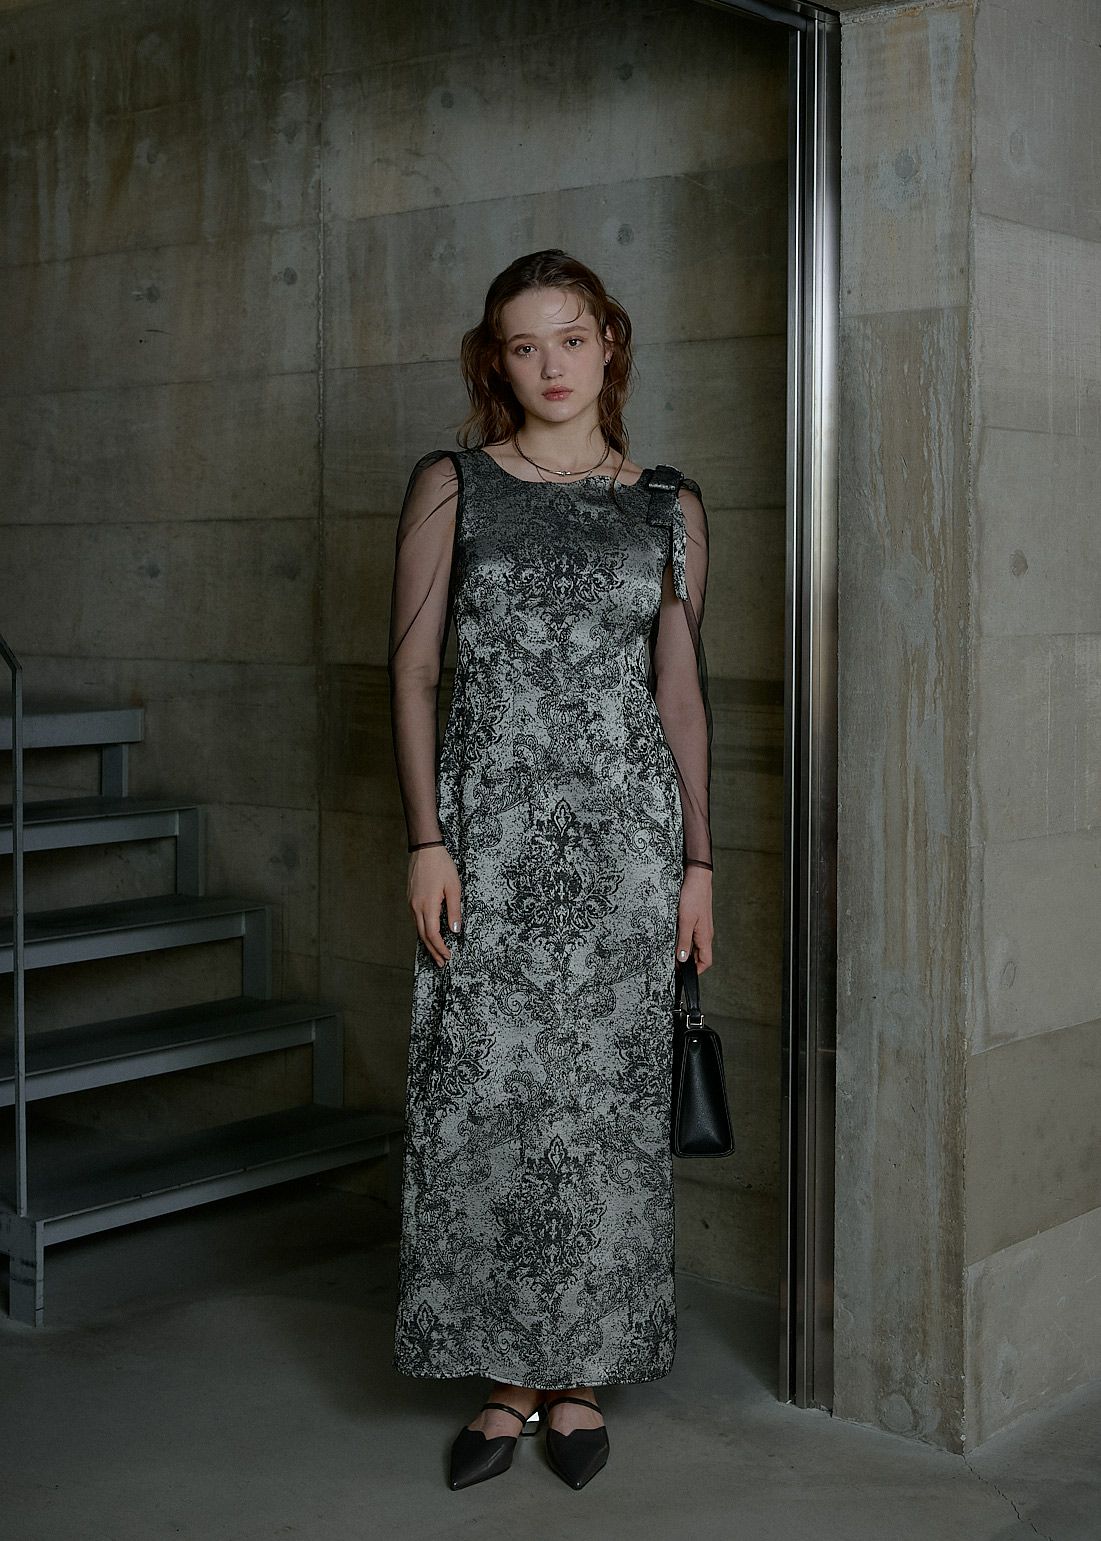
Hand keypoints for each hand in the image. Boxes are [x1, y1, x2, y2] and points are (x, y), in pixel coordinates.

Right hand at [407, 846, 461, 966]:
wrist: (425, 849)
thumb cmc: (441, 866)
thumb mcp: (454, 888)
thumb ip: (454, 910)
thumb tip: (455, 930)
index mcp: (428, 905)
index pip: (432, 935)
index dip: (440, 948)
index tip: (448, 956)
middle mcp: (416, 907)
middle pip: (423, 936)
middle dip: (433, 950)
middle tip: (441, 963)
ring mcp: (411, 902)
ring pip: (417, 928)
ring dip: (427, 942)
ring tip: (436, 953)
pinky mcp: (410, 898)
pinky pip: (415, 920)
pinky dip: (422, 930)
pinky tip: (428, 934)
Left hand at [675, 866, 713, 972]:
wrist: (697, 877)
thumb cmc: (693, 896)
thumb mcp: (685, 921)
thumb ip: (684, 941)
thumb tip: (683, 960)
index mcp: (705, 936)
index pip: (706, 961)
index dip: (696, 971)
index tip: (684, 975)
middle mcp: (705, 933)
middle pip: (699, 955)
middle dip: (688, 962)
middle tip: (673, 965)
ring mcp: (701, 926)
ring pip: (694, 945)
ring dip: (685, 950)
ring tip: (671, 952)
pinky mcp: (696, 919)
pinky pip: (691, 935)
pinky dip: (684, 940)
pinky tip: (674, 937)